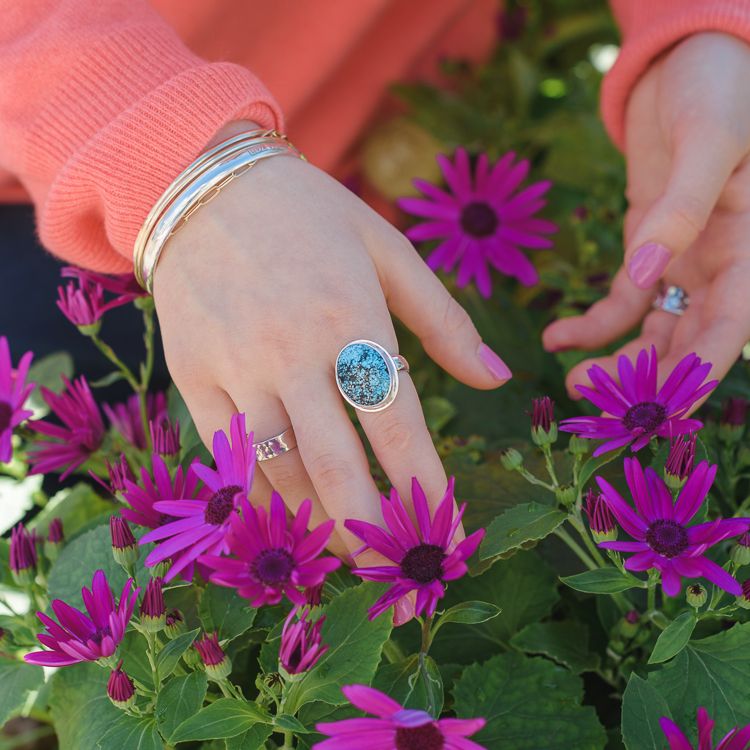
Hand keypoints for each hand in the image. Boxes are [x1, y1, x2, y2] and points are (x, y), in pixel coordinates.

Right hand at [153, 125, 509, 572]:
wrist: (202, 184)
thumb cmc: (309, 214)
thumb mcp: (387, 249)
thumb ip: (445, 320)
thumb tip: (498, 378)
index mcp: (354, 318)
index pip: (398, 427)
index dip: (424, 491)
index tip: (444, 539)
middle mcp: (294, 353)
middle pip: (336, 467)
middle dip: (370, 534)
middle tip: (394, 577)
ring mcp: (237, 368)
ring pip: (279, 470)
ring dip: (315, 523)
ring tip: (345, 551)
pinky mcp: (193, 377)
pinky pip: (227, 455)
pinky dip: (256, 496)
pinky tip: (282, 519)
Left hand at [543, 33, 749, 392]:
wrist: (688, 64)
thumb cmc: (718, 88)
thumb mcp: (709, 140)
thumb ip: (681, 209)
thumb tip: (647, 273)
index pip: (729, 329)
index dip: (697, 374)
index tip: (658, 410)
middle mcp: (721, 267)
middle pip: (689, 343)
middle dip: (647, 380)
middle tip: (596, 402)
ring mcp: (683, 264)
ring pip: (655, 333)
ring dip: (617, 363)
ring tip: (572, 383)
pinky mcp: (647, 252)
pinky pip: (622, 302)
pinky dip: (592, 325)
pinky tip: (557, 338)